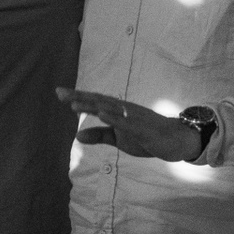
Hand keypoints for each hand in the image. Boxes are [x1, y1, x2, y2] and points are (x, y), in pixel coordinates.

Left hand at [58, 87, 203, 161]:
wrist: (175, 141)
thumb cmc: (146, 137)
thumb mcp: (119, 139)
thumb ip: (100, 135)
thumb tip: (77, 135)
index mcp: (117, 111)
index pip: (94, 102)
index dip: (77, 97)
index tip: (58, 92)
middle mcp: (124, 109)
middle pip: (99, 101)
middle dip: (79, 97)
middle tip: (60, 92)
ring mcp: (134, 118)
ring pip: (111, 109)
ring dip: (93, 105)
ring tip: (74, 104)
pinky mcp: (143, 128)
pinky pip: (127, 122)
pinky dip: (114, 117)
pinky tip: (102, 114)